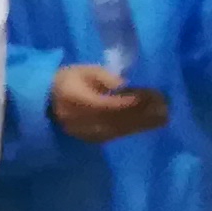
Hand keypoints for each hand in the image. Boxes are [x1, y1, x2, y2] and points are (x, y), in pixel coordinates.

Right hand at [49, 64, 170, 141]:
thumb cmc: (66, 82)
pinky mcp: (96, 140)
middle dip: (146, 112)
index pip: (113, 104)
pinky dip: (136, 127)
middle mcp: (86, 121)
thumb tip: (124, 84)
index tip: (155, 93)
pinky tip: (150, 121)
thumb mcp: (82, 71)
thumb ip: (103, 76)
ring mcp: (90, 133)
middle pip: (121, 119)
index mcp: (80, 101)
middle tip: (166, 104)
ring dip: (145, 122)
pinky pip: (120, 134)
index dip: (136, 101)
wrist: (45, 105)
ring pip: (123, 129)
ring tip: (164, 113)